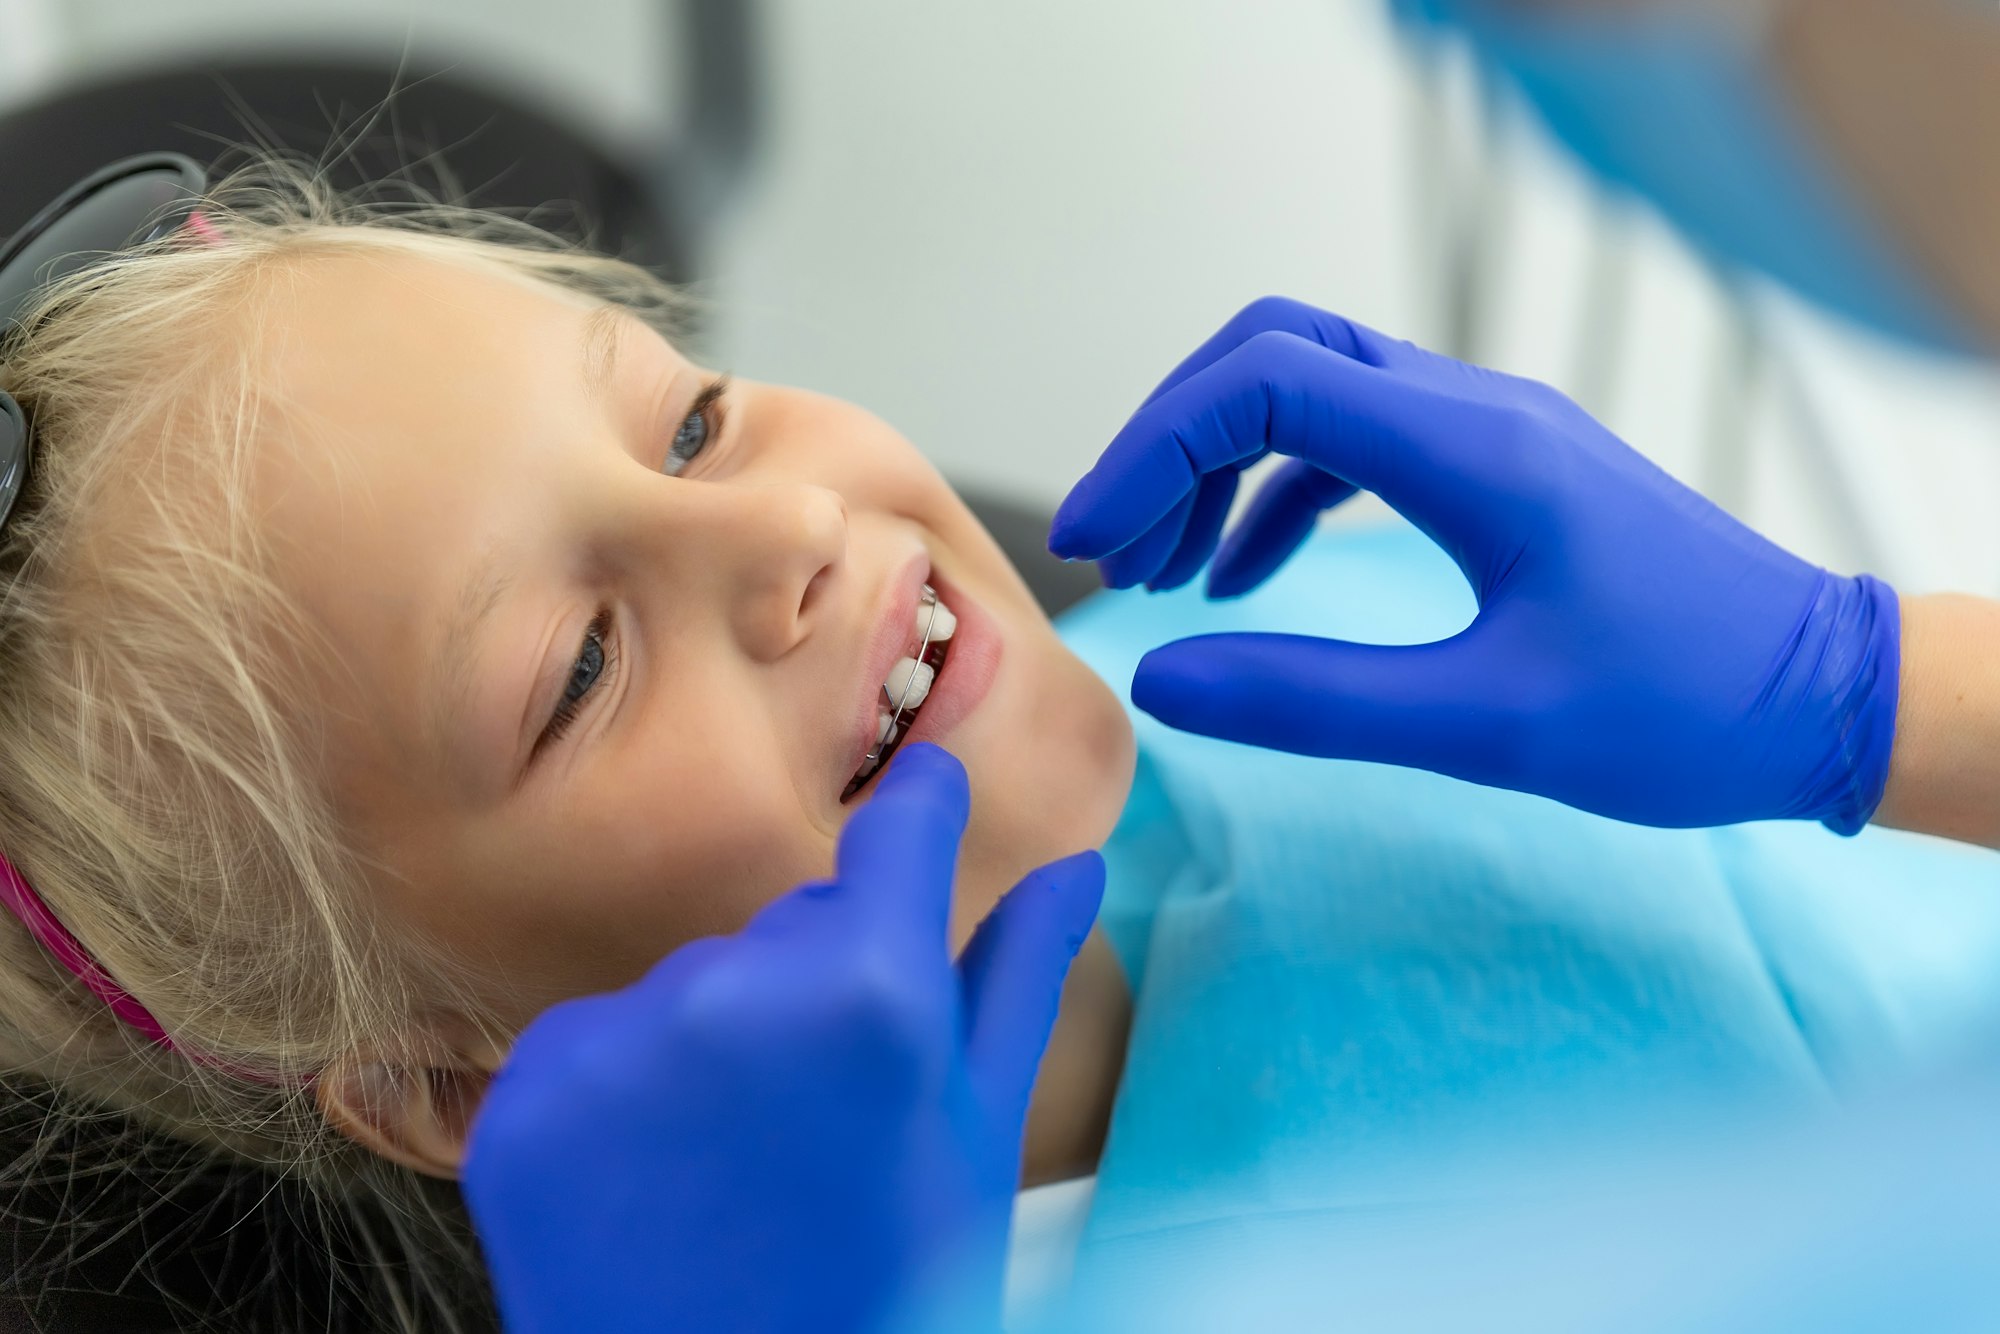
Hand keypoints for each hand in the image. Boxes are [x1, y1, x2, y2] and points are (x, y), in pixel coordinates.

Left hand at [460, 743, 1105, 1333]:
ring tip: (742, 1162)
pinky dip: (622, 1094)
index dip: (922, 807)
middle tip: (832, 1109)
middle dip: (819, 981)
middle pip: (793, 919)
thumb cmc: (892, 1283)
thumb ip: (1021, 979)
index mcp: (874, 987)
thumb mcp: (979, 1136)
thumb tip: (1081, 863)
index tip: (926, 796)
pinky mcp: (523, 1095)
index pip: (901, 823)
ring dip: (718, 1044)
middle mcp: (735, 984)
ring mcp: (616, 1039)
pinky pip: (593, 1041)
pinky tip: (659, 1181)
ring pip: (693, 982)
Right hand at [1049, 296, 1898, 831]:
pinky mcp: (1498, 470)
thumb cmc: (1679, 713)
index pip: (1264, 386)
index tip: (1092, 541)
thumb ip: (1313, 700)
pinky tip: (1242, 575)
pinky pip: (1356, 443)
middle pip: (1274, 354)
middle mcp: (1474, 412)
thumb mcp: (1486, 725)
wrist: (1821, 698)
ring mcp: (1489, 433)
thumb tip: (1162, 681)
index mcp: (1470, 450)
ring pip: (1311, 389)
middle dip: (1171, 439)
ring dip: (1218, 464)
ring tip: (1158, 569)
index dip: (1153, 450)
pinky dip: (1277, 493)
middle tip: (1109, 546)